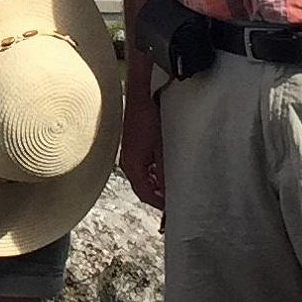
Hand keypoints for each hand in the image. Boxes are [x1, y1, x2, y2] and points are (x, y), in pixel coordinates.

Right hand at [120, 95, 164, 209]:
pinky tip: (164, 166)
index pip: (145, 194)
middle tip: (173, 196)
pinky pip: (142, 165)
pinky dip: (152, 170)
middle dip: (158, 193)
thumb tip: (169, 191)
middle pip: (143, 186)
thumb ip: (164, 172)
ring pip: (143, 176)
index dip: (159, 203)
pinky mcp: (131, 144)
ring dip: (156, 181)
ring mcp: (128, 152)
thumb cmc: (149, 117)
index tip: (171, 207)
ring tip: (172, 181)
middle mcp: (127, 162)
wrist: (141, 94)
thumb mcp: (161, 148)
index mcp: (133, 166)